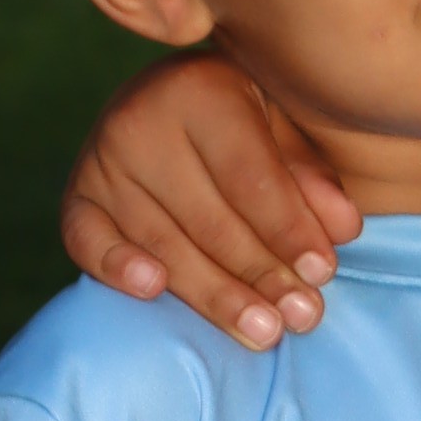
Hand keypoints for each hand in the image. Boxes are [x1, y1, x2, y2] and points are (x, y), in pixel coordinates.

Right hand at [60, 53, 361, 345]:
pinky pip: (87, 240)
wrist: (175, 107)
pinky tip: (153, 290)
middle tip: (303, 317)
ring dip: (215, 294)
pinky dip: (115, 266)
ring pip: (162, 242)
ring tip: (263, 331)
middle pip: (208, 217)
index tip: (324, 272)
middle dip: (261, 274)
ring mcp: (101, 160)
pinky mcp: (77, 198)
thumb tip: (343, 230)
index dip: (288, 229)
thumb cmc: (247, 129)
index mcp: (201, 90)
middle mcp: (140, 119)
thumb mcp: (287, 135)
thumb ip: (314, 180)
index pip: (248, 175)